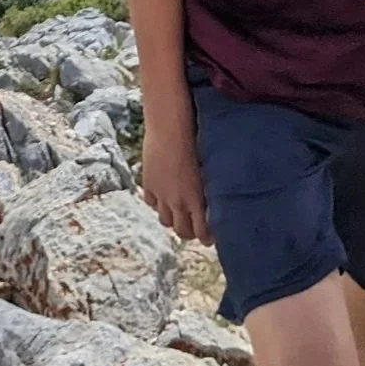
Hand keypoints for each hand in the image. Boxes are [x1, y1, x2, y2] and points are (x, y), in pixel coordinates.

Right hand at [141, 121, 212, 244]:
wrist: (170, 127)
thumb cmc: (196, 142)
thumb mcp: (208, 170)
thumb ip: (208, 191)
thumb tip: (216, 203)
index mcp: (196, 200)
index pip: (201, 232)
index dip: (207, 238)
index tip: (210, 237)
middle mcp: (177, 202)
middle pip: (182, 231)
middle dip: (189, 232)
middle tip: (195, 228)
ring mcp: (161, 195)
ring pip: (165, 221)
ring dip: (172, 219)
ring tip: (178, 213)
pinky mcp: (148, 184)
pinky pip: (151, 203)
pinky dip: (157, 203)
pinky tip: (163, 196)